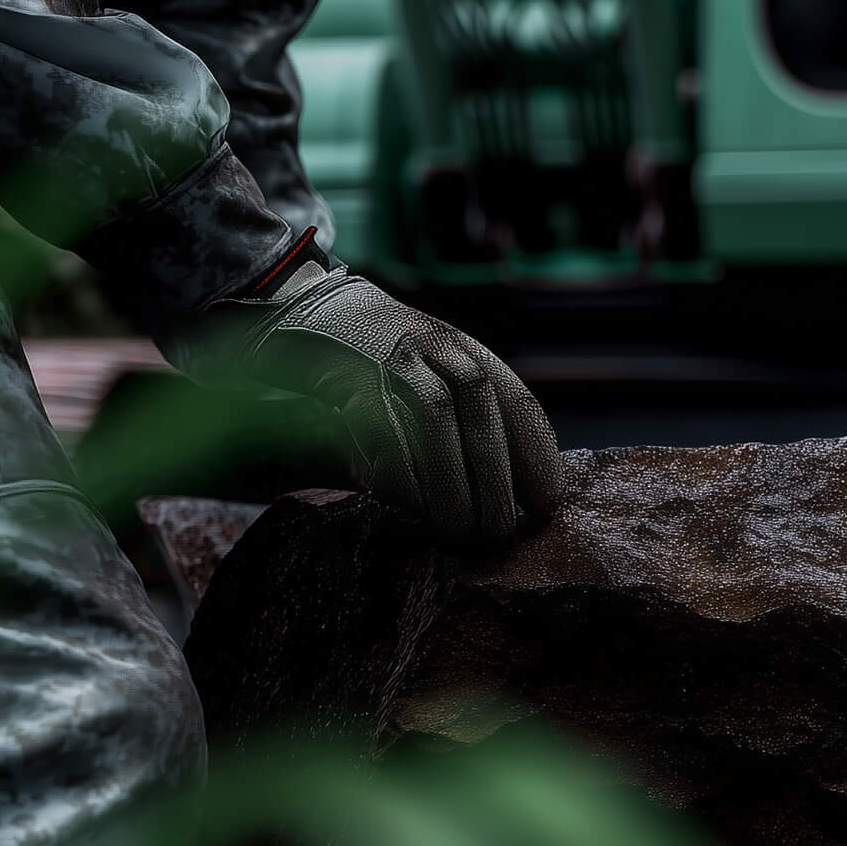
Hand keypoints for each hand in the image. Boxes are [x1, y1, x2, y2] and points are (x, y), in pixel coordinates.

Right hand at [209, 249, 563, 543]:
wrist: (300, 312)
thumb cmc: (374, 360)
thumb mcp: (431, 372)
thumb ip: (470, 417)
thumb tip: (518, 488)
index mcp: (461, 347)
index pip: (516, 401)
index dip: (537, 459)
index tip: (547, 505)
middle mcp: (430, 344)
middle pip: (479, 412)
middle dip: (495, 482)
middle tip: (499, 533)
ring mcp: (386, 355)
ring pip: (433, 423)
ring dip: (451, 488)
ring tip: (459, 532)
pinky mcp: (343, 376)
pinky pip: (380, 430)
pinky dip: (401, 477)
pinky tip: (411, 509)